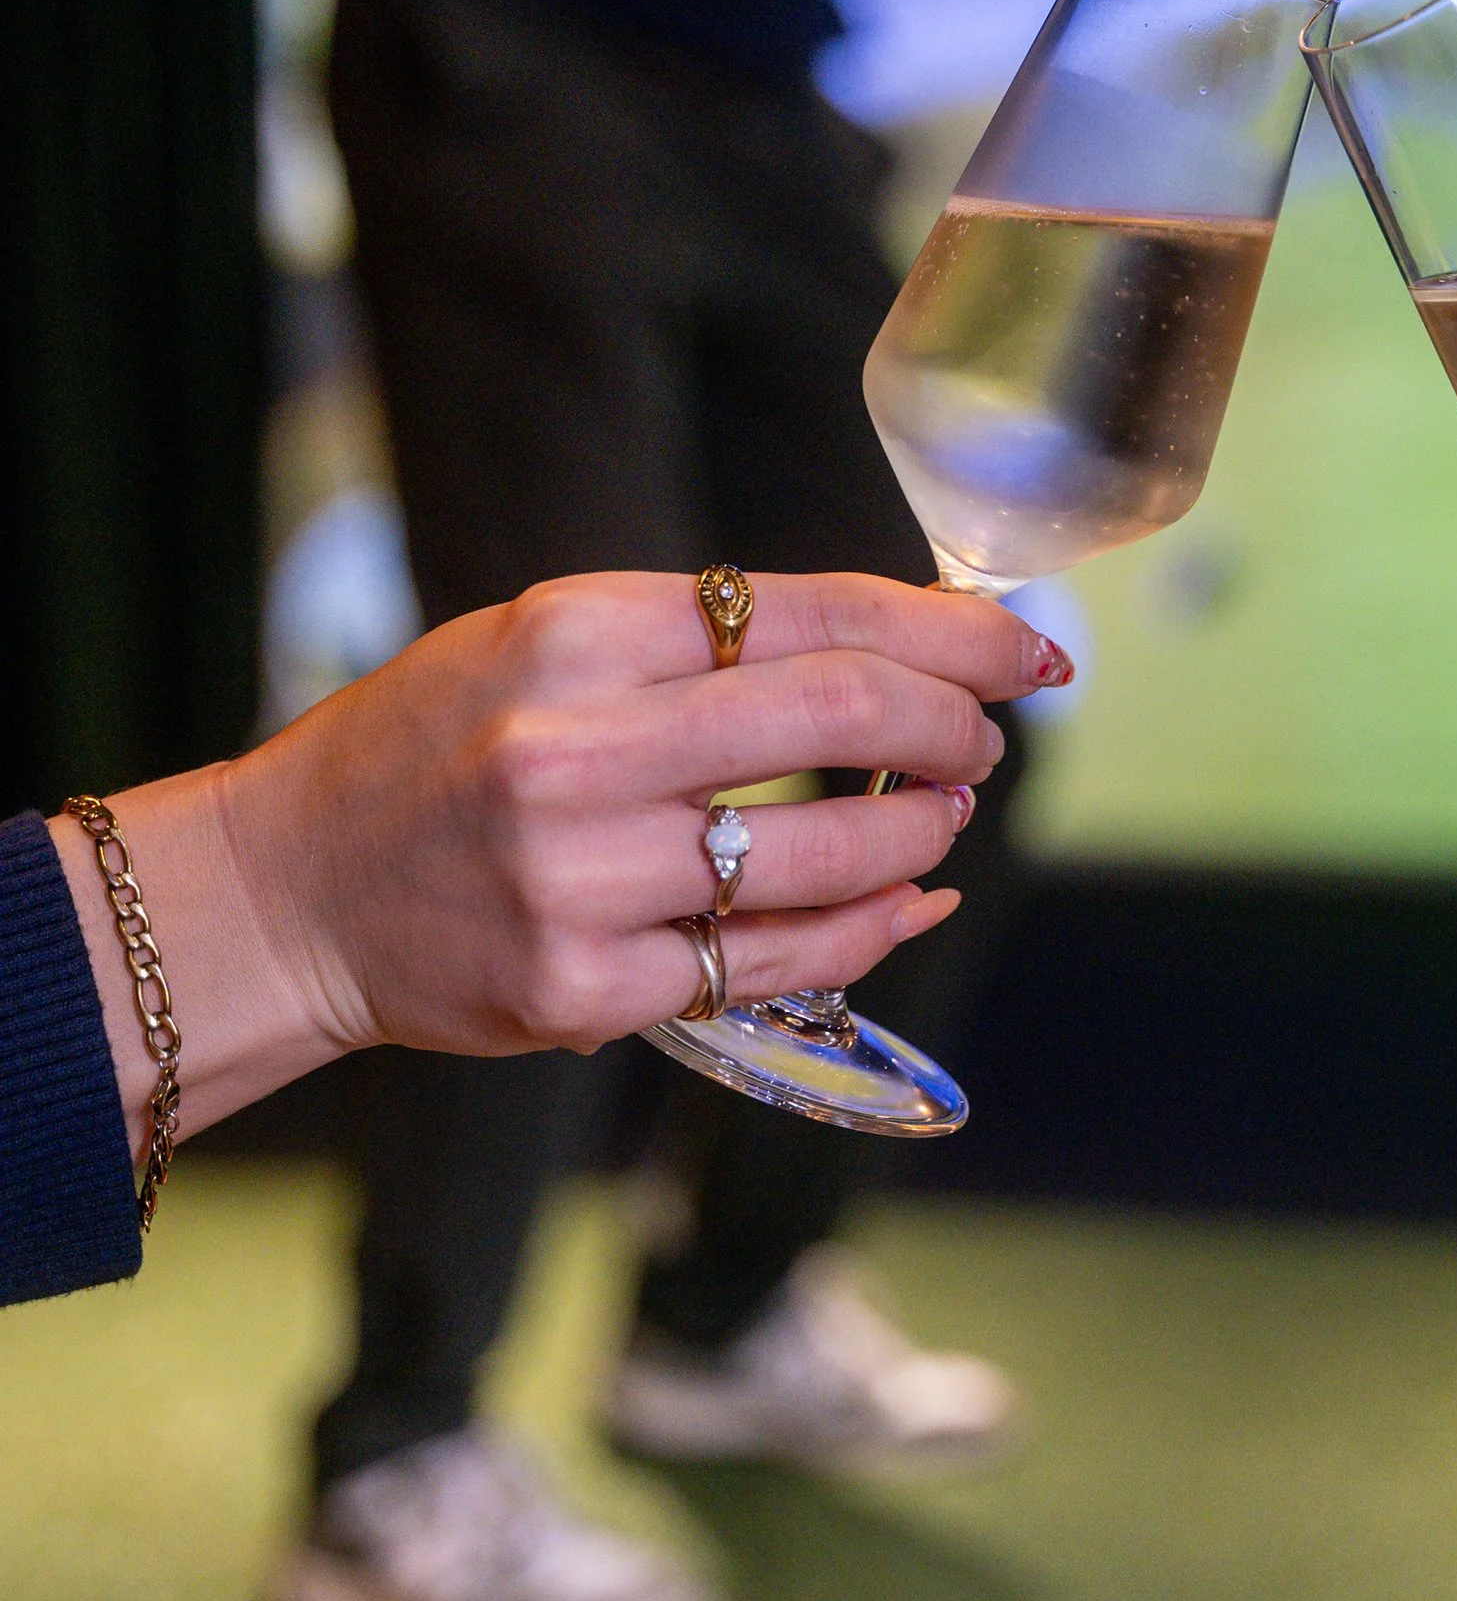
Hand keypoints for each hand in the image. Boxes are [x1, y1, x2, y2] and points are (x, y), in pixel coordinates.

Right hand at [55, 570, 1058, 1149]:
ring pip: (827, 850)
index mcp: (574, 632)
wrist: (289, 892)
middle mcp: (576, 748)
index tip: (1023, 643)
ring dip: (924, 826)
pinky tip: (907, 899)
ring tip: (944, 809)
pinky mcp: (586, 989)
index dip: (948, 626)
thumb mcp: (543, 640)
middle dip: (957, 719)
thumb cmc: (434, 747)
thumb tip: (891, 640)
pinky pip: (779, 961)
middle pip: (842, 712)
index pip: (813, 611)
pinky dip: (872, 926)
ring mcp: (581, 879)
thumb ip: (697, 639)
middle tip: (992, 732)